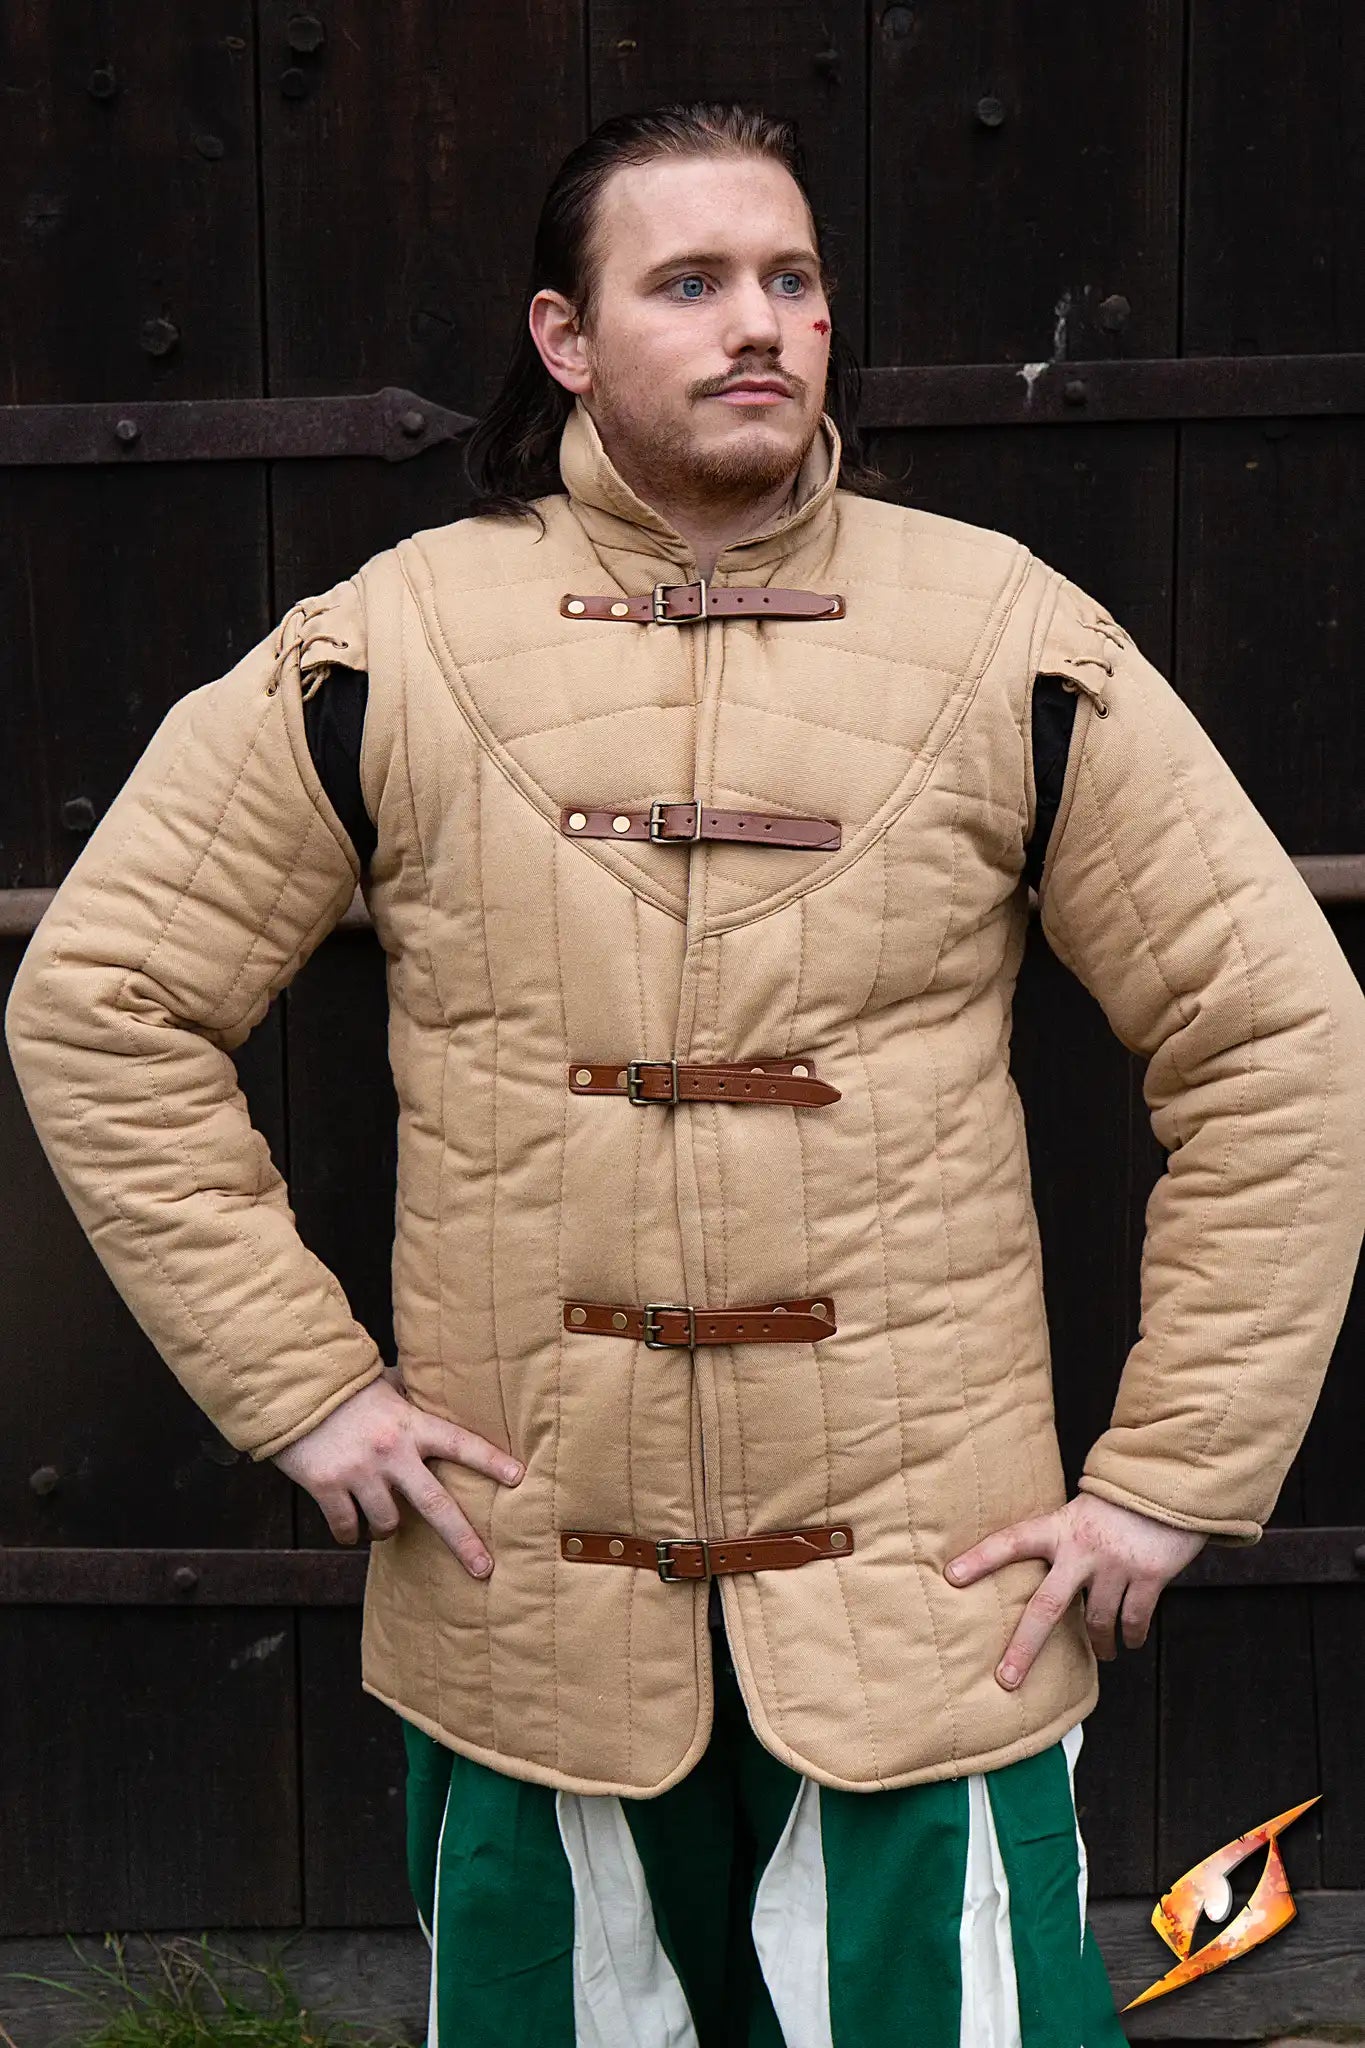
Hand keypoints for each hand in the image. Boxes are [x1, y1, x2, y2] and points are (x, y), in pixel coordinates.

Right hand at [271, 1367, 522, 1578]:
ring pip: (388, 1524)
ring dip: (387, 1529)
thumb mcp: (387, 1385)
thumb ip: (412, 1395)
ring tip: (382, 1522)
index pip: (461, 1443)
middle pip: (436, 1505)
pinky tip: (349, 1526)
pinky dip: (350, 1533)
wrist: (293, 1388)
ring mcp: (359, 1472)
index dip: (491, 1461)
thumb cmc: (346, 1387)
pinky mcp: (327, 1486)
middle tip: (485, 1568)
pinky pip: (346, 1528)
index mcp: (411, 1424)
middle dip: (464, 1540)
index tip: (519, 1478)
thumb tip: (436, 1384)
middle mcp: (391, 1451)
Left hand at [943, 1493, 1206, 1690]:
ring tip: (1103, 1653)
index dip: (981, 1558)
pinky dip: (1132, 1636)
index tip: (951, 1576)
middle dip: (1025, 1647)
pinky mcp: (1149, 1575)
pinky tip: (1130, 1642)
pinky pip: (1135, 1619)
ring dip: (1099, 1644)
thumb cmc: (1116, 1502)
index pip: (1011, 1542)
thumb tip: (1037, 1576)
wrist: (1166, 1484)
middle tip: (1007, 1680)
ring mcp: (1115, 1564)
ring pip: (1097, 1621)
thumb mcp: (1077, 1512)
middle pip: (1046, 1606)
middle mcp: (1082, 1548)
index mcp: (1058, 1527)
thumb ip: (1059, 1541)